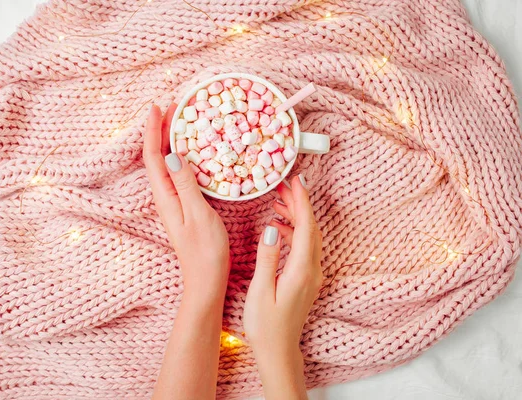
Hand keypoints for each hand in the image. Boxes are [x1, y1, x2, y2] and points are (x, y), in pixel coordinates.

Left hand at [142, 104, 229, 304]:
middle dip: (162, 129)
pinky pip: (178, 173)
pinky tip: (194, 151)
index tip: (158, 107)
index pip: (153, 156)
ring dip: (171, 140)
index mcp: (165, 196)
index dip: (153, 130)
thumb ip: (185, 184)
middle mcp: (165, 196)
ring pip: (167, 163)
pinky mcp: (184, 205)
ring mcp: (174, 201)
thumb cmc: (205, 251)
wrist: (205, 280)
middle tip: (175, 106)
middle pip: (157, 156)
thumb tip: (172, 154)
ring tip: (182, 121)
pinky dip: (183, 155)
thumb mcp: (198, 214)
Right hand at [243, 174, 322, 399]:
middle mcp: (312, 270)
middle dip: (299, 204)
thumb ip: (267, 259)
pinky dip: (294, 232)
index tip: (297, 181)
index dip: (302, 202)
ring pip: (308, 236)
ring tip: (279, 201)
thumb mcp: (261, 291)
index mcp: (301, 270)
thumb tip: (271, 230)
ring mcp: (311, 275)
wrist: (278, 351)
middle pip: (310, 228)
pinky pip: (304, 247)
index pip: (305, 227)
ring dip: (297, 217)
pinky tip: (278, 228)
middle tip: (284, 185)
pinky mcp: (306, 279)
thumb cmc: (266, 325)